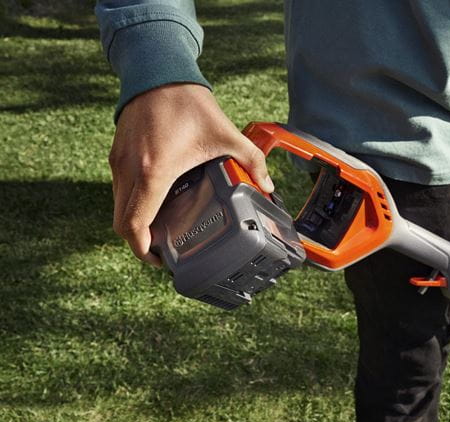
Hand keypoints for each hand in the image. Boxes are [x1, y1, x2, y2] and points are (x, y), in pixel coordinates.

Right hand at [109, 83, 272, 264]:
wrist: (158, 71)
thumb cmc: (187, 102)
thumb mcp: (226, 135)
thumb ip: (252, 162)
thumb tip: (268, 186)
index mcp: (154, 171)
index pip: (135, 225)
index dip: (144, 251)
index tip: (161, 259)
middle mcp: (130, 170)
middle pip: (121, 224)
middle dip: (141, 243)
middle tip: (166, 250)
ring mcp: (119, 162)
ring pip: (118, 208)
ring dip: (136, 224)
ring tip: (163, 230)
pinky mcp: (117, 154)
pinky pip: (119, 191)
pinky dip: (132, 205)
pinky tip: (156, 203)